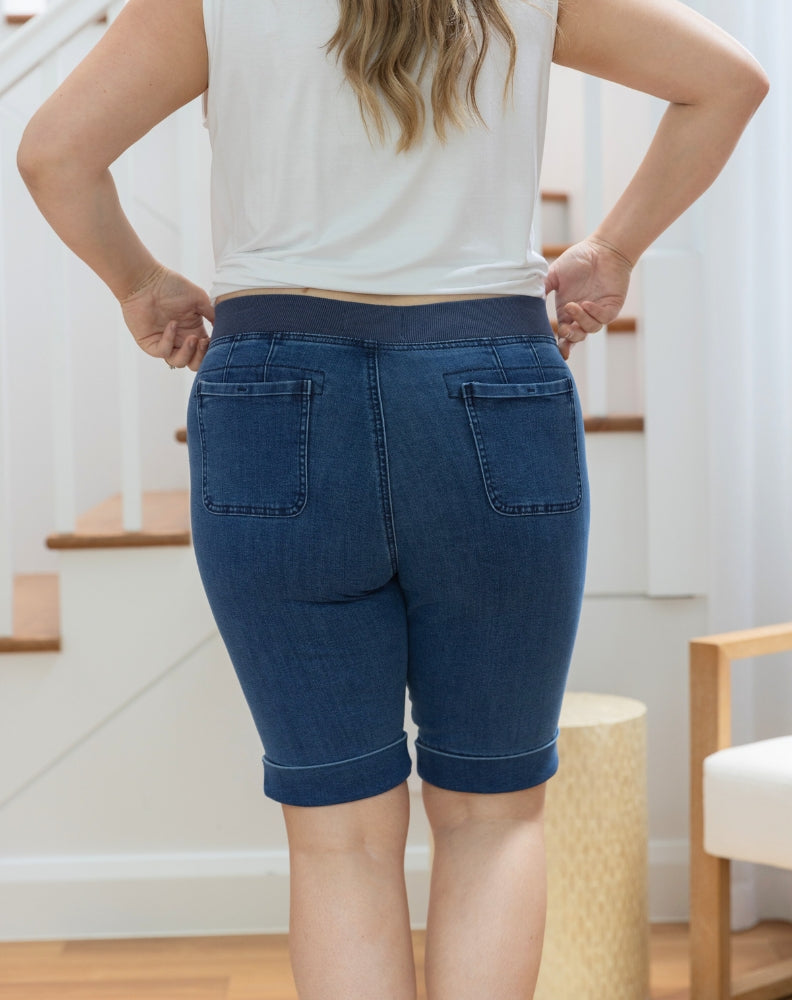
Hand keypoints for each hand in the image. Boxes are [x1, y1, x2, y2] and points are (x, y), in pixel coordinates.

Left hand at [120, 264, 214, 370]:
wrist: (146, 280)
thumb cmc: (171, 286)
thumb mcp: (199, 299)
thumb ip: (213, 315)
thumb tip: (226, 328)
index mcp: (193, 332)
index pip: (206, 352)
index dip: (212, 351)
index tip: (215, 340)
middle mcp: (180, 340)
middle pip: (194, 364)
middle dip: (201, 357)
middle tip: (203, 342)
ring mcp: (165, 343)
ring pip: (179, 363)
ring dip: (188, 354)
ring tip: (192, 338)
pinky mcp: (150, 344)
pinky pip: (163, 352)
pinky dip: (170, 340)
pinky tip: (172, 324)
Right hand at [544, 237, 632, 359]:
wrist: (602, 248)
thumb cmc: (579, 259)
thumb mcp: (554, 274)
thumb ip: (542, 288)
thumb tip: (526, 300)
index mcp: (566, 312)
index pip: (563, 335)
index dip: (560, 346)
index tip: (556, 352)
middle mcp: (581, 315)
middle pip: (576, 338)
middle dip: (569, 337)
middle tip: (564, 328)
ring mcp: (597, 312)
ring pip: (589, 329)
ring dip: (580, 321)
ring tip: (574, 305)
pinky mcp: (611, 307)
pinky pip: (603, 319)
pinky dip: (593, 314)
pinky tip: (586, 304)